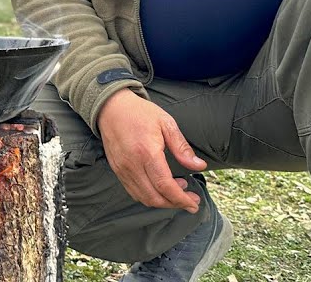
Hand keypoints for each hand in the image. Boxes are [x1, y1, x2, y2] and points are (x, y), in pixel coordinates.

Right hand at [96, 89, 206, 213]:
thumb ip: (182, 147)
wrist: (111, 107)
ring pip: (144, 198)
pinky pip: (134, 192)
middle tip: (190, 200)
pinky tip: (160, 188)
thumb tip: (199, 166)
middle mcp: (132, 165)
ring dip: (163, 202)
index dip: (181, 199)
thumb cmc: (140, 113)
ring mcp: (122, 170)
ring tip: (177, 191)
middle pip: (155, 197)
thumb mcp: (166, 124)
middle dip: (175, 203)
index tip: (194, 203)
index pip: (165, 185)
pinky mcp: (117, 171)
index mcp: (147, 152)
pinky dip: (149, 196)